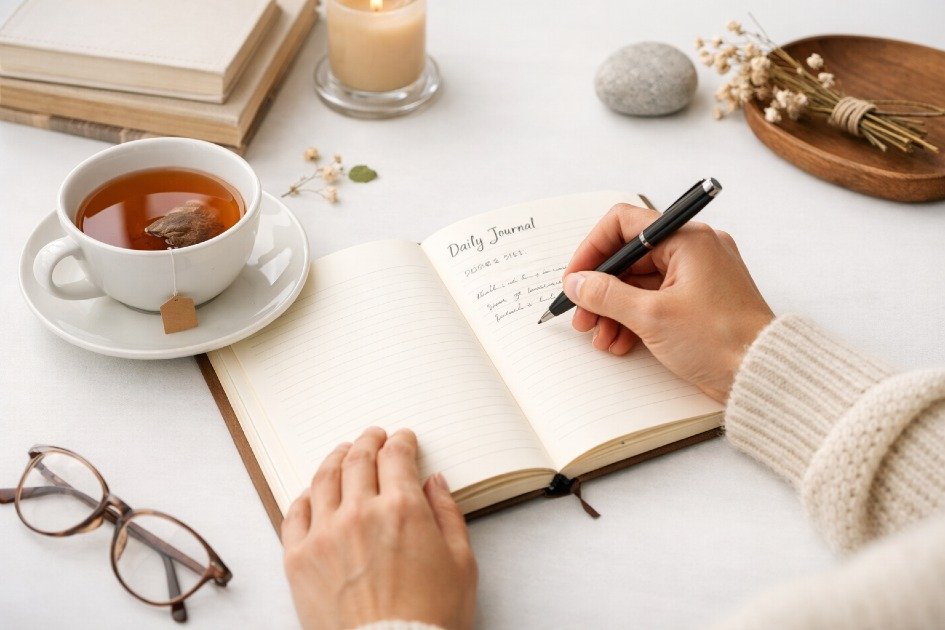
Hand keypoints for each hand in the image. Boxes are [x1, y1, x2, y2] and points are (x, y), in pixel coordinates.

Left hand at [282, 427, 477, 629]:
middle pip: (358, 459)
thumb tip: (434, 482)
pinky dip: (305, 495)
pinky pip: (294, 513)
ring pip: (324, 478)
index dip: (401, 442)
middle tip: (373, 437)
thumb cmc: (432, 619)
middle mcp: (360, 513)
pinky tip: (313, 492)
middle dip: (368, 441)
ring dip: (336, 458)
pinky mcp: (299, 559)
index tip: (403, 439)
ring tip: (342, 453)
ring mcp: (324, 534)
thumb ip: (447, 514)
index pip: (396, 456)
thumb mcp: (461, 563)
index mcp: (402, 509)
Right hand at [562, 203, 773, 402]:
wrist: (762, 375)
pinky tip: (620, 342)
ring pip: (640, 283)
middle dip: (600, 290)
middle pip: (630, 259)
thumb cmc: (720, 340)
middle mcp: (694, 250)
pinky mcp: (698, 302)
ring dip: (613, 310)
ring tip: (600, 337)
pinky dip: (634, 319)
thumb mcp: (651, 316)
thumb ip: (606, 295)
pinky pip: (656, 301)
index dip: (593, 249)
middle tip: (582, 316)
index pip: (625, 224)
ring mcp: (697, 276)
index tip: (576, 278)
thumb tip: (577, 283)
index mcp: (688, 239)